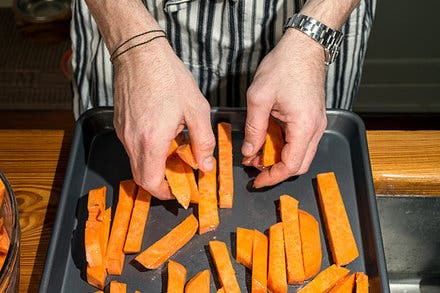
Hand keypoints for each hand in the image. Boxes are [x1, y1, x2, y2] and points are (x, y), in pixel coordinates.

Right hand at [113, 39, 214, 198]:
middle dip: (161, 182)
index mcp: (152, 141)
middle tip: (180, 174)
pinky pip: (133, 147)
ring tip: (176, 151)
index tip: (180, 191)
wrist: (140, 53)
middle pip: (141, 177)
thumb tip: (206, 165)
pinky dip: (148, 152)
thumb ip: (203, 142)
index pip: (151, 182)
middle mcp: (132, 141)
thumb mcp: (196, 109)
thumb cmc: (168, 77)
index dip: (165, 193)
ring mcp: (124, 132)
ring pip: (137, 162)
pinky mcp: (121, 124)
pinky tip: (164, 136)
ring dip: (155, 166)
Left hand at [242, 29, 326, 187]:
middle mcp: (315, 129)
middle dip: (276, 170)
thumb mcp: (259, 98)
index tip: (257, 180)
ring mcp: (317, 123)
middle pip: (299, 164)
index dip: (272, 177)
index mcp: (304, 127)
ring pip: (301, 154)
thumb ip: (254, 128)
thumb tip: (249, 151)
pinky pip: (301, 141)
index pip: (291, 166)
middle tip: (254, 167)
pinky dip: (285, 146)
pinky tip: (268, 141)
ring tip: (257, 154)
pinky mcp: (313, 117)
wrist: (304, 46)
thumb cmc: (284, 67)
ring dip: (280, 159)